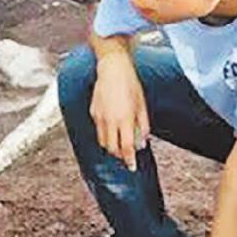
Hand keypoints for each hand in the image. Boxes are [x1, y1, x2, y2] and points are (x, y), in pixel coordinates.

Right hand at [90, 52, 149, 169]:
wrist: (113, 69)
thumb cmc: (130, 84)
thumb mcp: (142, 106)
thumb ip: (143, 126)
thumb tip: (142, 143)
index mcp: (124, 119)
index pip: (126, 147)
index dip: (129, 159)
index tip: (132, 167)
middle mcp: (110, 120)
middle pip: (112, 148)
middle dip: (120, 155)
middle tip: (127, 155)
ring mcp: (99, 117)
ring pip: (103, 142)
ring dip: (111, 146)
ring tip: (119, 142)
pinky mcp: (93, 112)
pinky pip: (99, 130)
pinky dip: (106, 134)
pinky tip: (113, 127)